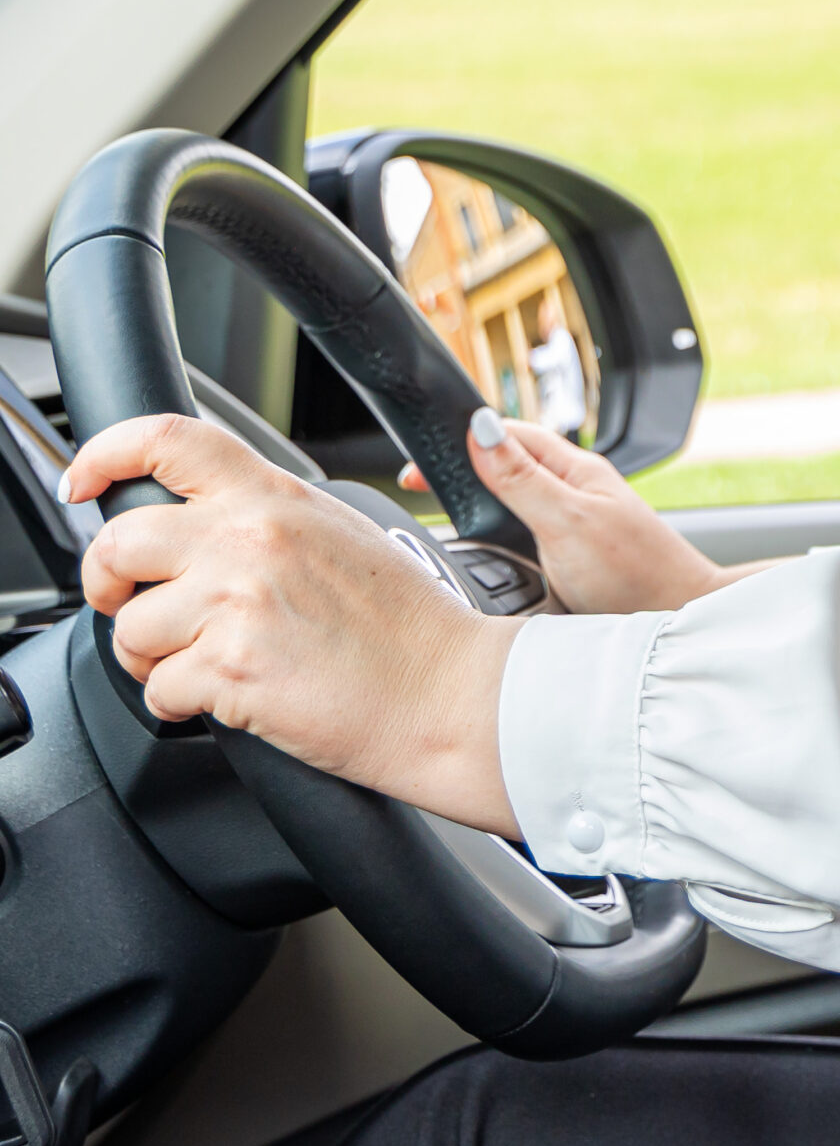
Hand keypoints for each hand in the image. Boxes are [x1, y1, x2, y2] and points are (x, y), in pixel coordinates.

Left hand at [70, 415, 519, 832]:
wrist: (449, 692)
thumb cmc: (408, 628)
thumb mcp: (341, 536)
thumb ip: (267, 521)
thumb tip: (197, 533)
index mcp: (278, 498)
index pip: (169, 441)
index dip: (104, 454)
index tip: (83, 482)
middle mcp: (251, 539)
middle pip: (118, 543)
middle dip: (109, 585)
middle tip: (131, 606)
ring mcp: (238, 601)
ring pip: (129, 629)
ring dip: (153, 659)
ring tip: (205, 664)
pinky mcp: (232, 668)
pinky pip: (158, 691)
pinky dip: (183, 704)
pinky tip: (231, 696)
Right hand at [403, 410, 730, 613]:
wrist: (677, 618)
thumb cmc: (636, 572)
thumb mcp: (569, 521)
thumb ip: (523, 480)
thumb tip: (481, 429)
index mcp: (575, 470)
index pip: (509, 436)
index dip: (462, 441)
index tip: (416, 468)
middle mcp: (574, 491)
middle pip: (508, 465)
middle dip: (465, 468)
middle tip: (420, 486)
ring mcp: (573, 523)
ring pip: (514, 500)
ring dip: (480, 500)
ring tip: (442, 507)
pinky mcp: (571, 556)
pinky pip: (524, 533)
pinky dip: (497, 533)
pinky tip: (484, 546)